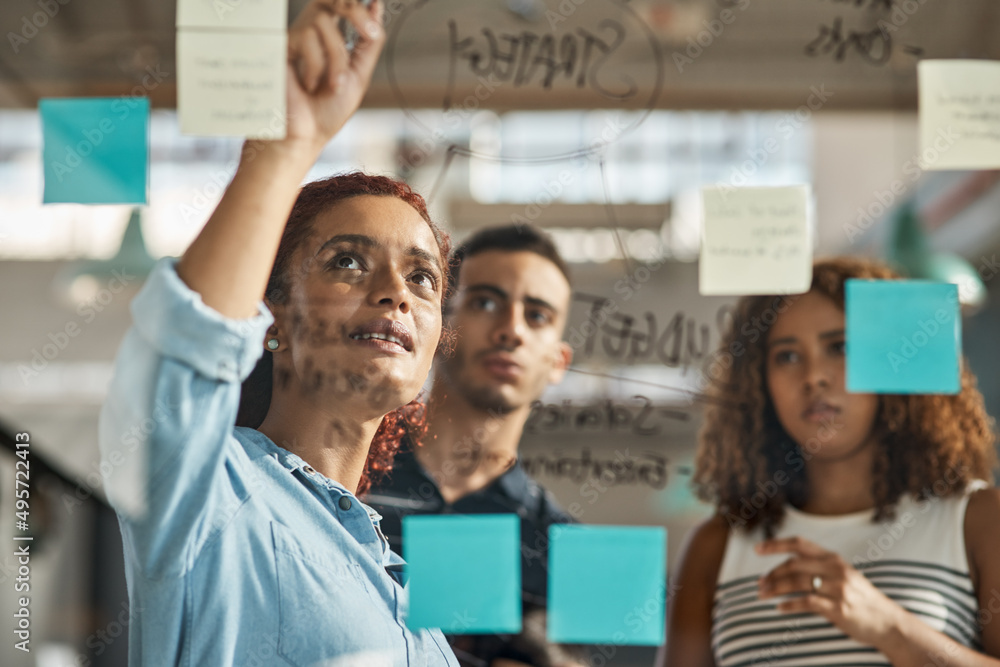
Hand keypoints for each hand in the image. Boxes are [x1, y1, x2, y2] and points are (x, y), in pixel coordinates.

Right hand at [284, 0, 384, 149]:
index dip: (358, 5)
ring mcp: (295, 38)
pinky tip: (308, 85)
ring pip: (324, 23)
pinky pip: (307, 38)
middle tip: (369, 33)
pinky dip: (317, 66)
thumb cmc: (328, 110)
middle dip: (353, 10)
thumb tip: (377, 5)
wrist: (305, 135)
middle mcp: (312, 32)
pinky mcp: (280, 46)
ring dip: (337, 58)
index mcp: (331, 37)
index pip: (342, 4)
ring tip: (332, 85)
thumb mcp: (359, 74)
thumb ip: (369, 43)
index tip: (376, 3)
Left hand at [756, 536, 905, 648]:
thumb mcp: (843, 576)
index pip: (799, 544)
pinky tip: (780, 608)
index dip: (776, 544)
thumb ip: (819, 568)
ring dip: (775, 588)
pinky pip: (807, 602)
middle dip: (772, 573)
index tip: (757, 548)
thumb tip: (786, 569)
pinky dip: (789, 605)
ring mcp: (837, 588)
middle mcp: (835, 569)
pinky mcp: (838, 608)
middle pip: (794, 564)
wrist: (889, 622)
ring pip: (796, 582)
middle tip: (759, 583)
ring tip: (763, 595)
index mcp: (833, 559)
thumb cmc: (861, 599)